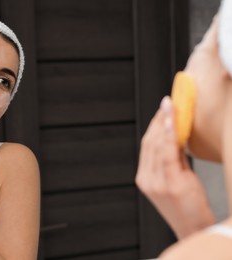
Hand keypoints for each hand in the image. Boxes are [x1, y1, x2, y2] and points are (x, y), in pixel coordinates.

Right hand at [136, 97, 214, 238]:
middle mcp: (146, 180)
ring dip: (164, 122)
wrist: (196, 232)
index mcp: (145, 179)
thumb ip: (173, 161)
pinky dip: (169, 135)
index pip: (147, 146)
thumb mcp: (177, 182)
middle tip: (168, 102)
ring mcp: (156, 183)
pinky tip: (173, 121)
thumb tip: (176, 137)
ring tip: (171, 106)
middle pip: (149, 143)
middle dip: (158, 120)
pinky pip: (167, 154)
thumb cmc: (189, 208)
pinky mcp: (169, 185)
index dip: (154, 125)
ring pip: (157, 145)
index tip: (162, 109)